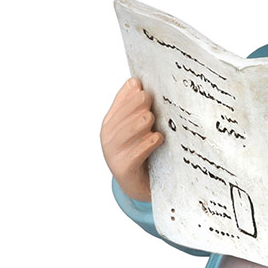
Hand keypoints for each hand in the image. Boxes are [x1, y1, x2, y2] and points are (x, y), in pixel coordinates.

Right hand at [100, 78, 163, 201]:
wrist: (138, 185)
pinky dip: (147, 144)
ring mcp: (114, 154)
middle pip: (122, 117)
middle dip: (135, 107)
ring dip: (140, 124)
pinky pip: (135, 154)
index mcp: (112, 123)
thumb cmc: (140, 151)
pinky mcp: (124, 169)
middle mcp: (109, 137)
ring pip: (127, 134)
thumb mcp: (136, 128)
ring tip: (150, 117)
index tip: (143, 86)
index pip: (120, 103)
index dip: (131, 94)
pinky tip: (158, 138)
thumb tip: (135, 82)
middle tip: (149, 99)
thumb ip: (135, 108)